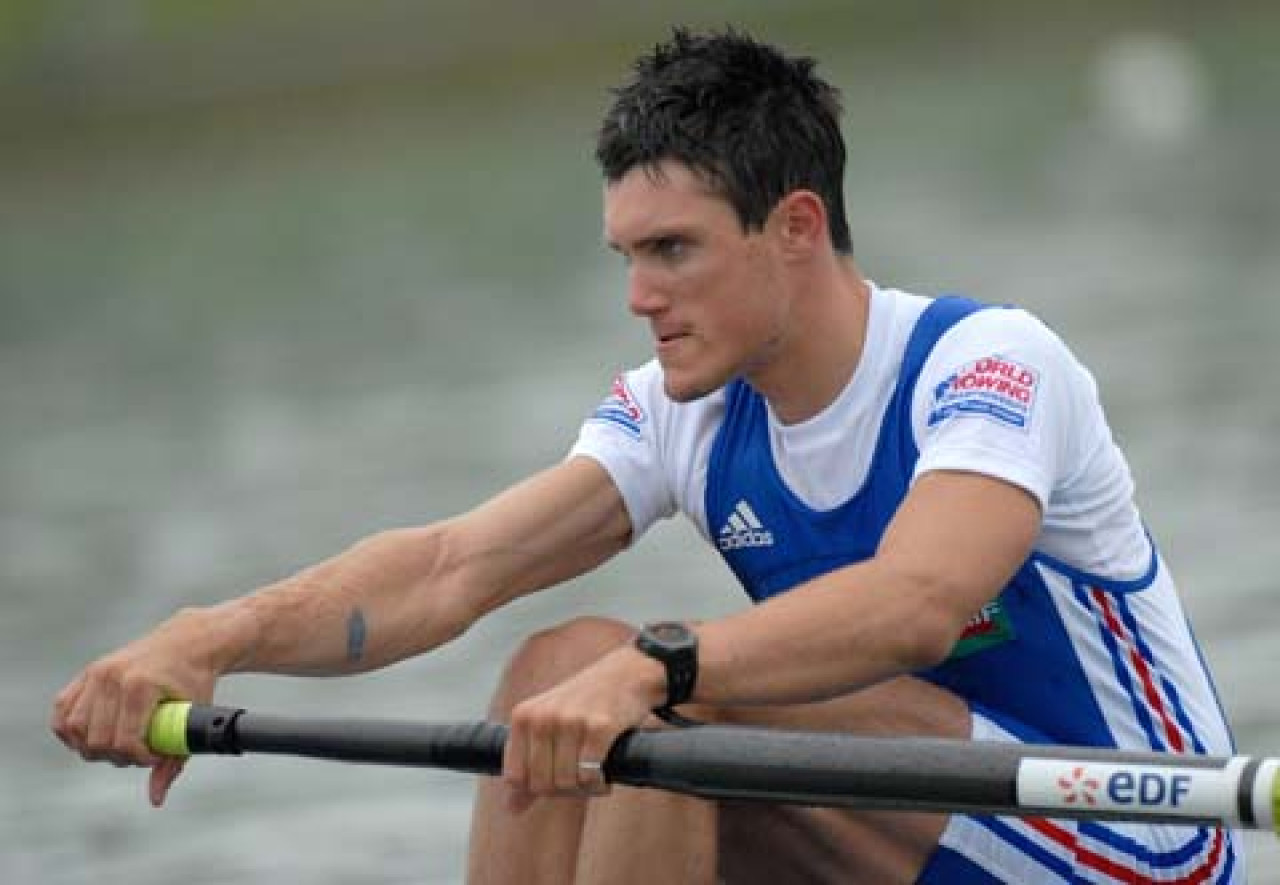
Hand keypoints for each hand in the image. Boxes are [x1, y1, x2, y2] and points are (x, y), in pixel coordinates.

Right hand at [50, 607, 225, 805]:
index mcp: (140, 685)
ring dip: (91, 747)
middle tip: (138, 751)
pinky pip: (63, 711)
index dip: (138, 759)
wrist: (188, 642)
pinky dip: (71, 730)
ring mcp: (96, 673)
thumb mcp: (192, 717)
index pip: (124, 741)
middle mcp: (112, 677)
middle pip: (97, 740)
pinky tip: (92, 735)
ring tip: (117, 745)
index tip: (153, 756)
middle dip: (117, 756)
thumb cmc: (193, 681)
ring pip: (73, 729)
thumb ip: (174, 760)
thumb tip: (155, 799)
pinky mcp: (86, 673)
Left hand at [501, 644, 664, 811]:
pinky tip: (605, 776)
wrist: (626, 675)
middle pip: (542, 784)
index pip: (515, 778)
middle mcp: (542, 718)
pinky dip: (599, 785)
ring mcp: (570, 722)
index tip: (556, 780)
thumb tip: (510, 808)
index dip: (536, 788)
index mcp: (523, 717)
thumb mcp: (548, 725)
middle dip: (563, 790)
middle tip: (580, 780)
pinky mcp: (599, 728)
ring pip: (566, 783)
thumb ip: (527, 765)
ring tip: (594, 776)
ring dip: (584, 789)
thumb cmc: (584, 703)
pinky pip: (590, 777)